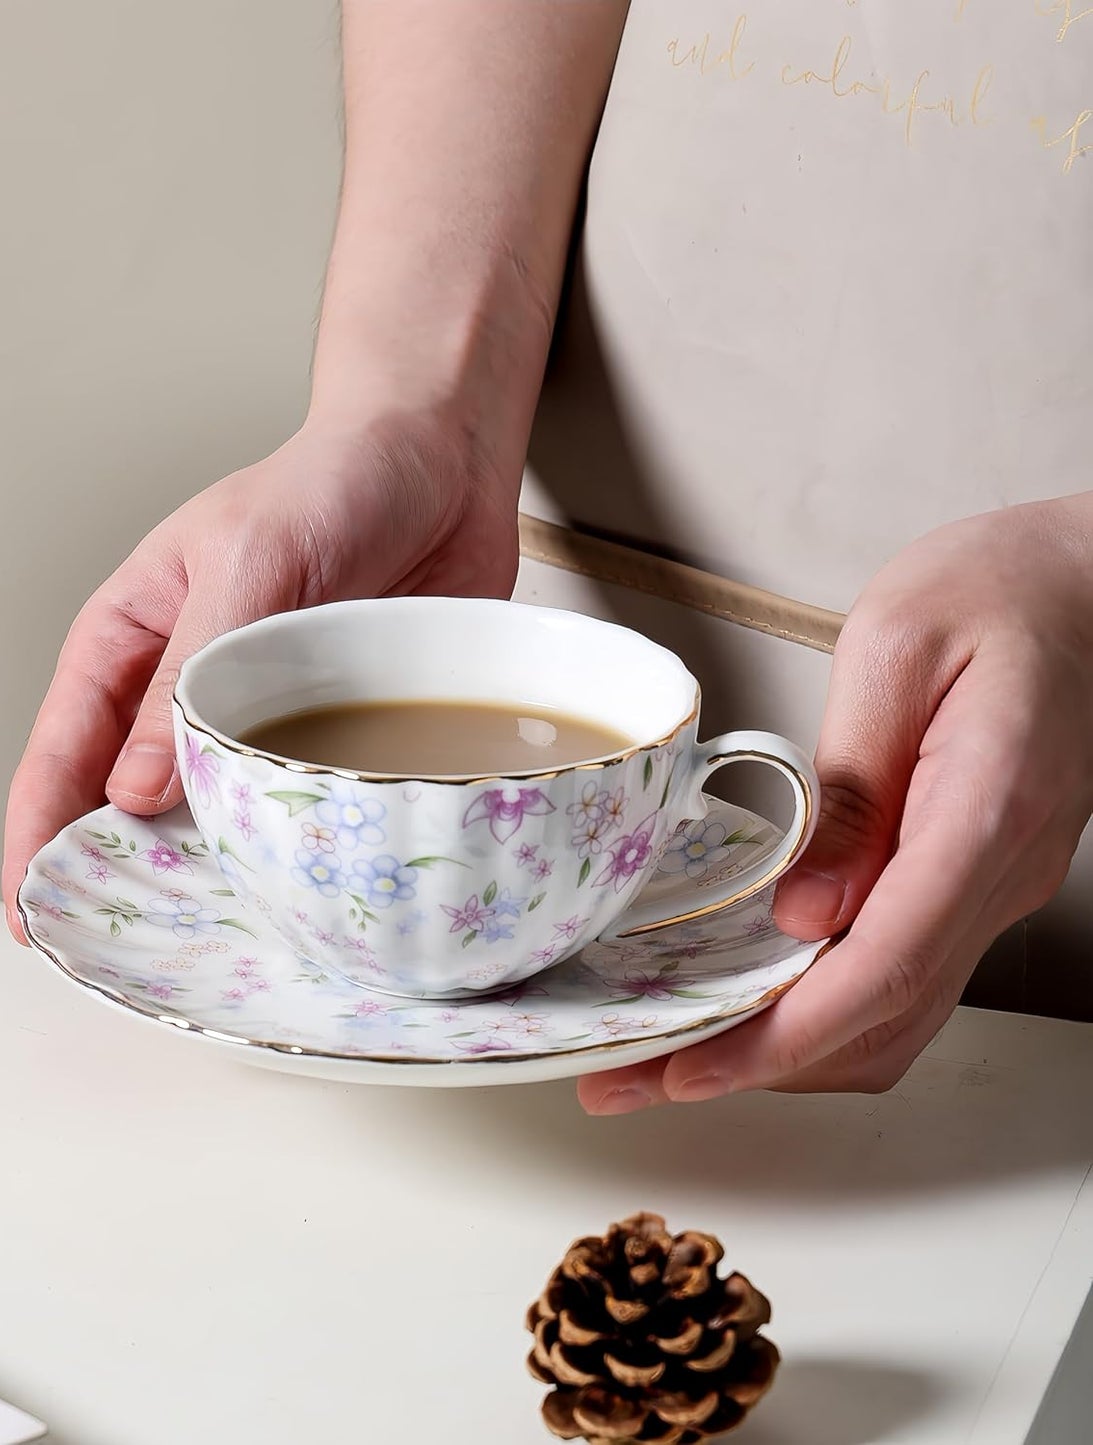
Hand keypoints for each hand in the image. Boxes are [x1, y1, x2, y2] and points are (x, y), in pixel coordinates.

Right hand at [1, 416, 520, 940]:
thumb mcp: (244, 566)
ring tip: (198, 948)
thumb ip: (186, 677)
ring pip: (206, 818)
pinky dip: (280, 856)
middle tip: (114, 956)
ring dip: (200, 877)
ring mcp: (255, 718)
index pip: (60, 753)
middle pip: (122, 802)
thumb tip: (133, 792)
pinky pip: (289, 810)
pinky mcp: (325, 736)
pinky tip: (286, 899)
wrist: (441, 462)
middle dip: (110, 876)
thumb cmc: (328, 482)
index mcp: (130, 639)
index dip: (35, 838)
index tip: (31, 915)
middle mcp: (182, 690)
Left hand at [581, 493, 1092, 1112]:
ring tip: (672, 1048)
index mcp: (984, 813)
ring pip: (896, 1015)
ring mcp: (995, 885)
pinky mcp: (974, 877)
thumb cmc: (991, 589)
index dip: (782, 1037)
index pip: (881, 966)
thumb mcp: (895, 650)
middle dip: (756, 1064)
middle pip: (881, 1017)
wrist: (1080, 583)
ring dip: (787, 1051)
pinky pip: (902, 973)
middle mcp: (1001, 872)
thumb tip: (804, 911)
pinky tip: (751, 997)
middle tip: (636, 1075)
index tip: (690, 1067)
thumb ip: (850, 785)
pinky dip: (824, 1010)